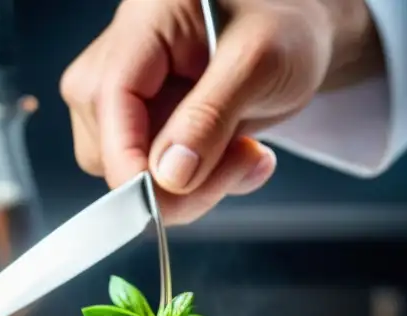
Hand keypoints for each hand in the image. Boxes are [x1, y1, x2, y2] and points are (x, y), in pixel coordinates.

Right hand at [59, 0, 379, 223]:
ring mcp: (130, 98)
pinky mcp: (147, 127)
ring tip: (247, 152)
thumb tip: (169, 176)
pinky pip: (155, 179)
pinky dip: (201, 185)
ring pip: (130, 172)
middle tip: (242, 159)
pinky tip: (238, 156)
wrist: (297, 33)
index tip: (168, 199)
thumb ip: (211, 117)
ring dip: (195, 186)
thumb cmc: (283, 25)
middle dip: (174, 179)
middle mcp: (121, 60)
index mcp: (142, 26)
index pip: (109, 101)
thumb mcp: (261, 62)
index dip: (129, 160)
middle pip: (109, 146)